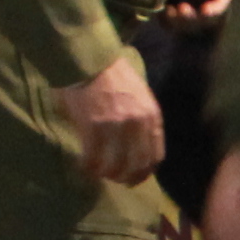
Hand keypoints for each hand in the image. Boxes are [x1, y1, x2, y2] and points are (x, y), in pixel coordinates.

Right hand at [56, 49, 164, 184]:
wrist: (90, 59)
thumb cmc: (114, 74)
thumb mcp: (141, 95)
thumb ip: (144, 120)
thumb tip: (139, 147)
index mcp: (152, 116)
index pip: (155, 155)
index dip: (145, 172)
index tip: (135, 178)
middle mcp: (138, 125)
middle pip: (137, 165)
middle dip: (126, 178)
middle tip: (115, 180)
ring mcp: (116, 127)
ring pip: (114, 166)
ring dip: (106, 174)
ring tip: (98, 172)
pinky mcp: (93, 127)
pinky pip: (93, 158)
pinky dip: (88, 166)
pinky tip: (84, 166)